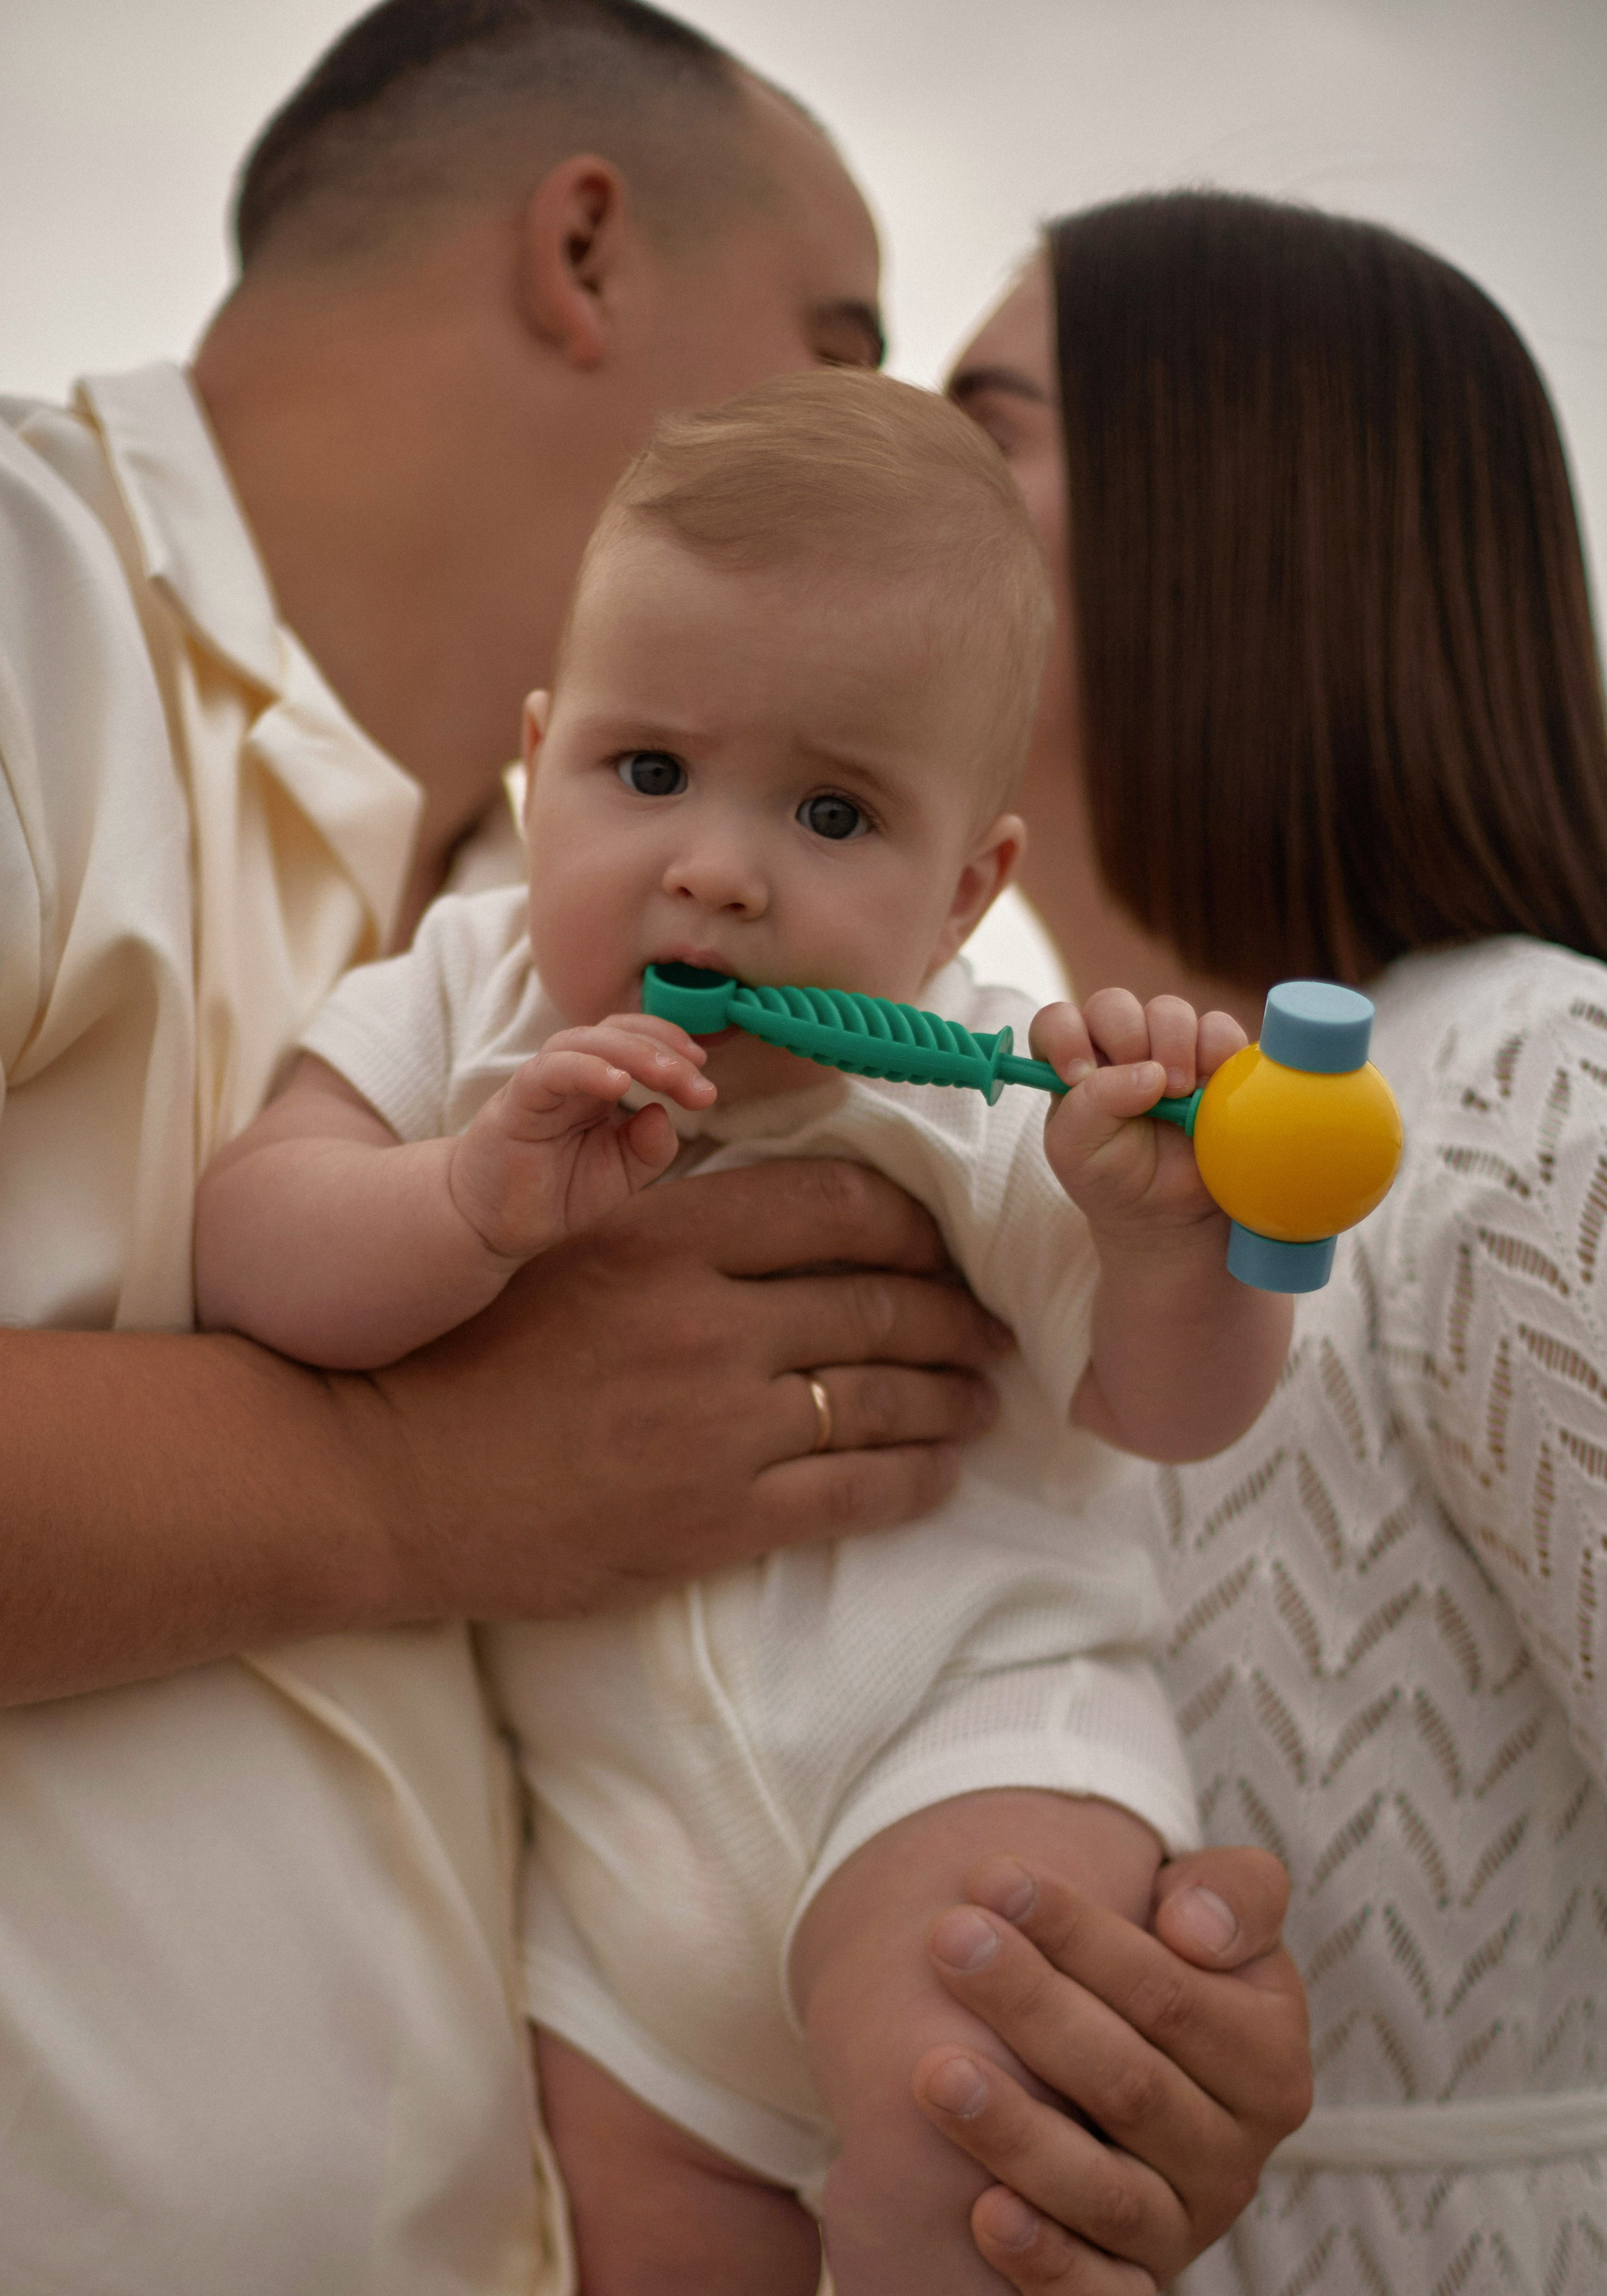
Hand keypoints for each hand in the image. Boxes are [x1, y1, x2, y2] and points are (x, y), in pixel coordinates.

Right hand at [352, 1158, 1012, 1620]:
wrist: (381, 1477)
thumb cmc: (467, 1352)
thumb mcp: (565, 1244)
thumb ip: (674, 1220)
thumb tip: (782, 1203)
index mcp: (668, 1237)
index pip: (840, 1207)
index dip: (915, 1227)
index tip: (942, 1247)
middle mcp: (706, 1323)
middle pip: (881, 1304)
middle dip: (957, 1317)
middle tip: (991, 1328)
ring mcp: (714, 1427)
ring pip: (883, 1397)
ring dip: (951, 1398)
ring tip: (981, 1398)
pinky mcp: (711, 1520)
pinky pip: (853, 1493)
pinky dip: (915, 1477)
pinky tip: (943, 1472)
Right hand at [449, 1014, 714, 1258]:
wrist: (493, 1225)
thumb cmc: (554, 1192)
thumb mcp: (619, 1175)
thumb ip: (648, 1148)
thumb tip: (665, 1114)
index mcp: (595, 1083)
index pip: (635, 1041)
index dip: (672, 1049)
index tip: (705, 1079)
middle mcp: (568, 1074)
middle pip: (616, 1032)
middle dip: (664, 1051)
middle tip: (699, 1084)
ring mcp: (539, 1084)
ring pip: (583, 1041)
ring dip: (633, 1052)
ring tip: (668, 1077)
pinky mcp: (515, 1104)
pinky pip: (548, 1072)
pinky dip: (585, 1069)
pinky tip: (618, 1083)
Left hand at [914, 1847, 1310, 2291]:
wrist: (1142, 2065)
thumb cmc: (1168, 1974)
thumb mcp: (1221, 1921)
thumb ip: (1235, 1896)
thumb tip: (1193, 1929)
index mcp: (1268, 2063)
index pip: (1169, 1995)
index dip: (1079, 1932)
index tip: (992, 1875)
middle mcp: (1233, 2158)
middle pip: (1127, 2083)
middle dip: (1030, 2006)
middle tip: (947, 1939)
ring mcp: (1182, 2229)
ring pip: (1104, 2192)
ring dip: (1015, 2133)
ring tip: (933, 2071)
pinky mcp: (1132, 2286)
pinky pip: (1099, 2294)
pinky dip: (1046, 2263)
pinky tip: (983, 2214)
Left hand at [1033, 993, 1245, 1238]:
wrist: (1165, 1214)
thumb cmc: (1109, 1177)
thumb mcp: (1077, 1150)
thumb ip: (1092, 1106)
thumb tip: (1150, 1073)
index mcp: (1073, 1062)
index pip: (1057, 1021)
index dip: (1065, 1036)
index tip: (1079, 1074)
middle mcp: (1117, 1045)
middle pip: (1114, 1004)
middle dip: (1126, 1037)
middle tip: (1141, 1085)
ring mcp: (1167, 1047)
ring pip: (1170, 1010)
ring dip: (1174, 1045)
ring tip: (1179, 1093)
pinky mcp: (1214, 1058)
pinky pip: (1219, 1029)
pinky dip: (1218, 1050)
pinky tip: (1211, 1087)